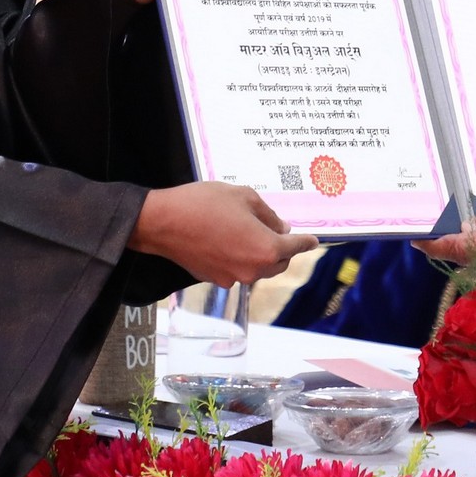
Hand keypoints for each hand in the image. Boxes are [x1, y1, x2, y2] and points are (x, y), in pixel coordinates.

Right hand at [131, 181, 315, 288]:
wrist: (162, 222)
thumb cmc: (203, 204)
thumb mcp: (244, 197)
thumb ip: (268, 214)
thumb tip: (279, 228)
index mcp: (266, 249)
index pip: (295, 247)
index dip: (306, 242)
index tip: (312, 241)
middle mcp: (252, 270)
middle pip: (278, 263)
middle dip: (282, 249)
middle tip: (277, 230)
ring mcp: (232, 278)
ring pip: (258, 269)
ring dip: (260, 255)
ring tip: (250, 232)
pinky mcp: (213, 279)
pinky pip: (237, 270)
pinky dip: (240, 259)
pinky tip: (230, 241)